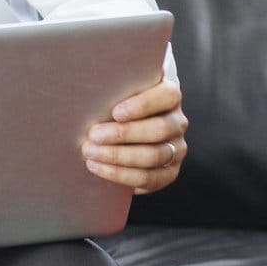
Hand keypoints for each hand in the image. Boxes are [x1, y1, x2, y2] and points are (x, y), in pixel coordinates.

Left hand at [82, 78, 187, 194]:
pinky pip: (149, 178)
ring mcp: (176, 149)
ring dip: (118, 156)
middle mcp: (178, 122)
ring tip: (90, 153)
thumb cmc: (117, 103)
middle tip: (93, 135)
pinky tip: (99, 168)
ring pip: (153, 155)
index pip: (167, 96)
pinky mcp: (169, 172)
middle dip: (123, 134)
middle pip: (159, 129)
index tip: (116, 112)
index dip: (143, 105)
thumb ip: (113, 87)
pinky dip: (121, 175)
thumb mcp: (118, 91)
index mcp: (170, 97)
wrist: (125, 130)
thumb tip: (88, 92)